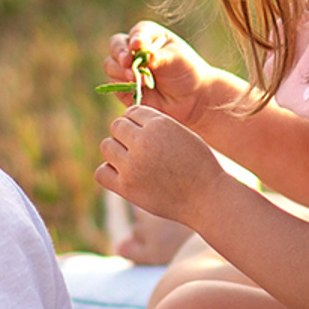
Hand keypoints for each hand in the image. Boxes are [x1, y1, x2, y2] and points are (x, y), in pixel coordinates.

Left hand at [96, 105, 225, 225]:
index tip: (147, 134)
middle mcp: (142, 142)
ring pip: (106, 146)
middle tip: (141, 149)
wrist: (206, 197)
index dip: (138, 122)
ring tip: (133, 161)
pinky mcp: (126, 187)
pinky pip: (101, 172)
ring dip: (116, 152)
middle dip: (126, 135)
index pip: (132, 111)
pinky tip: (124, 175)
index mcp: (158, 124)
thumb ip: (155, 124)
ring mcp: (132, 166)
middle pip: (116, 127)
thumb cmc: (197, 164)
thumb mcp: (181, 133)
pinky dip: (109, 172)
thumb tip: (126, 120)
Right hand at [103, 23, 224, 126]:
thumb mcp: (178, 59)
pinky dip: (122, 85)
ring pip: (110, 64)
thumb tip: (147, 58)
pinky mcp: (123, 87)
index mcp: (149, 35)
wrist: (191, 98)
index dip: (136, 37)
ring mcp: (126, 68)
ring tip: (137, 79)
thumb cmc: (187, 71)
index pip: (138, 31)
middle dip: (120, 53)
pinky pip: (114, 84)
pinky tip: (137, 88)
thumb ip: (160, 57)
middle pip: (116, 45)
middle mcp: (134, 49)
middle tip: (127, 62)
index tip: (137, 46)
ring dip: (120, 70)